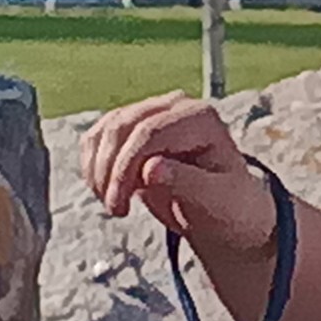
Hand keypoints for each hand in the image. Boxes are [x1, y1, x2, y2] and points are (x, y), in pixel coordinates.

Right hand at [81, 90, 284, 258]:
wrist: (222, 214)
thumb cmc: (227, 207)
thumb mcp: (215, 201)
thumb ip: (187, 183)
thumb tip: (151, 168)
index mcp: (200, 117)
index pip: (149, 131)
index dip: (125, 168)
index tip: (118, 206)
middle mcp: (175, 107)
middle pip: (122, 126)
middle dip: (109, 170)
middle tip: (114, 209)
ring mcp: (152, 114)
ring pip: (105, 130)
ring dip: (98, 169)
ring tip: (112, 204)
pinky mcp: (133, 129)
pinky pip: (99, 138)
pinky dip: (93, 165)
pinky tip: (105, 191)